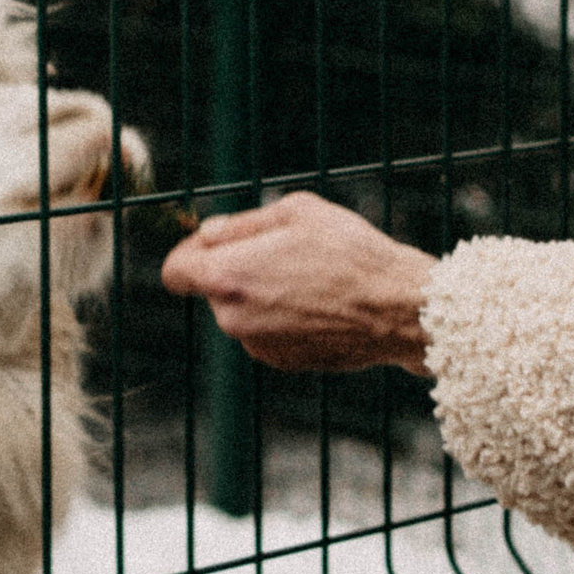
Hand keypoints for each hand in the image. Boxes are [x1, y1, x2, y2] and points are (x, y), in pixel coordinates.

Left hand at [159, 191, 438, 374]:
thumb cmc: (350, 252)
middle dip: (238, 269)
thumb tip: (208, 233)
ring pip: (244, 311)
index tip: (218, 243)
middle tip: (287, 251)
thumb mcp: (297, 212)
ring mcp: (258, 345)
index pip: (176, 271)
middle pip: (214, 289)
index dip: (193, 251)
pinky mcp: (282, 362)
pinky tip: (322, 303)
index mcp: (228, 278)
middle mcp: (233, 319)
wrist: (397, 309)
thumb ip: (241, 223)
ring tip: (313, 277)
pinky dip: (284, 316)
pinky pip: (268, 331)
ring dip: (263, 294)